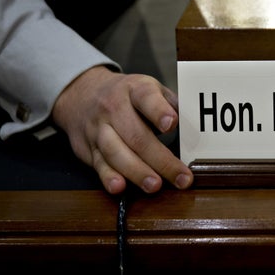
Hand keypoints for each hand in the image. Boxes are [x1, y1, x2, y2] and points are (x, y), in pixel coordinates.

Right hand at [52, 65, 193, 194]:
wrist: (81, 94)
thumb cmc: (126, 95)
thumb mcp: (148, 88)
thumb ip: (170, 103)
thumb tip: (192, 124)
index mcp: (134, 90)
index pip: (146, 98)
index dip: (159, 111)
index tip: (171, 124)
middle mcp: (113, 108)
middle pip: (136, 135)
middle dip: (160, 159)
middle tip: (180, 176)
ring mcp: (99, 129)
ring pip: (116, 152)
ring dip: (137, 172)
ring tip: (155, 185)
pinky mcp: (88, 149)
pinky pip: (98, 165)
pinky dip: (108, 177)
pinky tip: (119, 187)